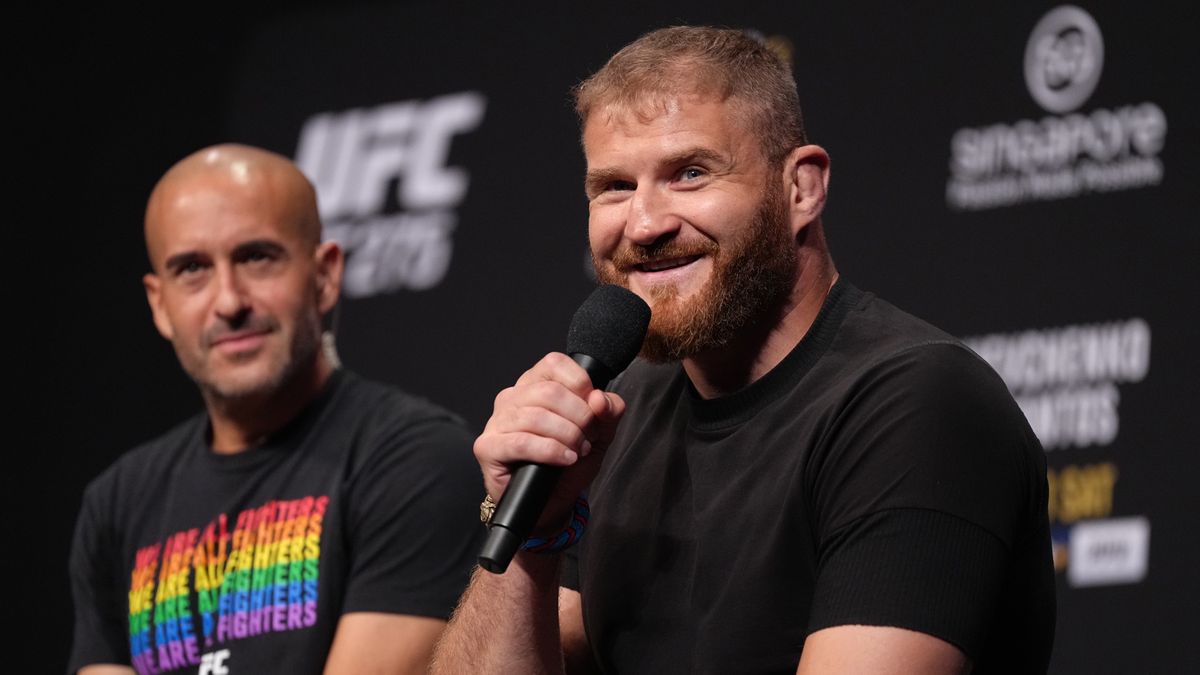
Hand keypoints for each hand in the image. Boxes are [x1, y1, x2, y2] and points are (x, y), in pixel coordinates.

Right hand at [474, 352, 625, 529]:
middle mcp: (512, 398)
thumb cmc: (569, 464)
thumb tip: (600, 398)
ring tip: (578, 451)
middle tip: (588, 438)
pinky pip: (521, 442)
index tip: (593, 407)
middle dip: (579, 417)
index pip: (554, 364)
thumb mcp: (599, 434)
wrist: (552, 503)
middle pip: (549, 391)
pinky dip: (550, 451)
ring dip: (567, 436)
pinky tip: (564, 459)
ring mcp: (496, 422)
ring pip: (536, 416)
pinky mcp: (488, 447)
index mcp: (534, 385)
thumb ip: (608, 411)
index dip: (580, 383)